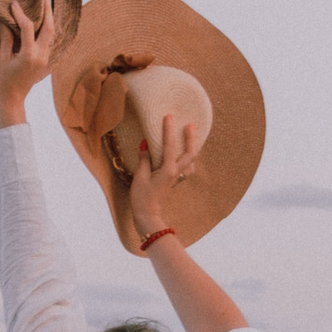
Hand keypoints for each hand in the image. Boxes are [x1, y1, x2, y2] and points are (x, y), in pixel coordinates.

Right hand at [0, 0, 56, 125]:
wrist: (13, 99)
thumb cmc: (3, 80)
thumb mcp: (2, 58)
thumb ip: (6, 38)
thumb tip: (3, 20)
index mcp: (29, 55)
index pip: (28, 27)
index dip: (20, 13)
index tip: (14, 4)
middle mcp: (41, 56)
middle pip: (49, 28)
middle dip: (47, 11)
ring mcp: (45, 59)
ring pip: (52, 34)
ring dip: (49, 19)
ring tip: (44, 6)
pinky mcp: (45, 61)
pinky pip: (49, 41)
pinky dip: (46, 30)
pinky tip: (41, 21)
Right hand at [126, 112, 202, 243]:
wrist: (147, 215)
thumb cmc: (141, 197)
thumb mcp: (140, 176)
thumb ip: (144, 158)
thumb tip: (145, 142)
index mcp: (168, 170)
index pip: (170, 146)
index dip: (169, 130)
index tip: (169, 116)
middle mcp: (176, 172)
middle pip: (190, 153)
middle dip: (191, 138)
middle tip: (190, 124)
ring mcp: (177, 177)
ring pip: (191, 161)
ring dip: (192, 148)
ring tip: (190, 137)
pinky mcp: (174, 181)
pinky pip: (186, 168)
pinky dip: (187, 160)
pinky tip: (183, 155)